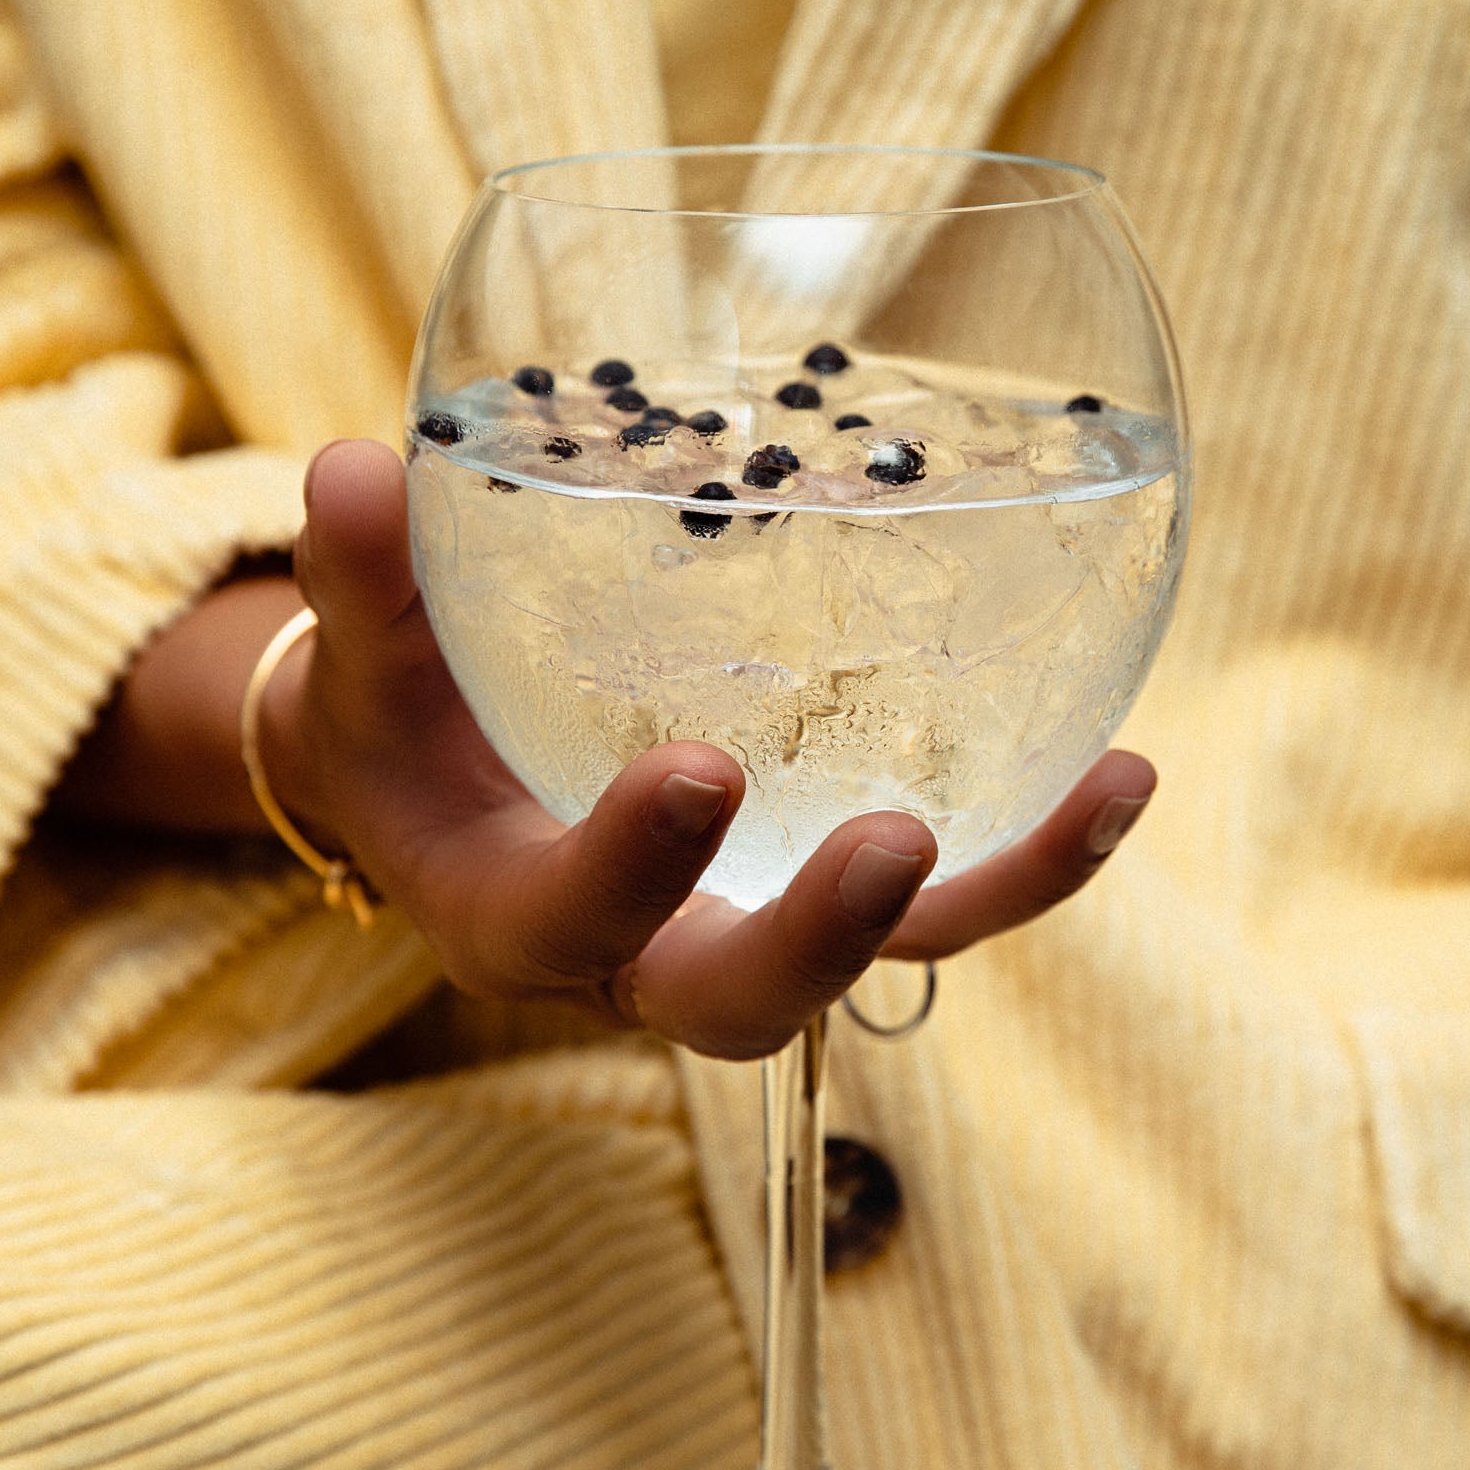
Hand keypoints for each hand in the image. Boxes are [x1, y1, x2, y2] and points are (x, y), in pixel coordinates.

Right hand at [63, 438, 1155, 1058]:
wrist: (446, 784)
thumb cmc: (397, 720)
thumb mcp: (358, 659)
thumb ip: (363, 582)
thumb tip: (350, 467)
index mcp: (512, 918)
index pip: (571, 923)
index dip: (632, 871)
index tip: (694, 772)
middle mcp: (640, 957)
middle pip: (744, 1002)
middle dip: (823, 940)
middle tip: (897, 841)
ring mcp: (746, 927)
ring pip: (882, 961)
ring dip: (992, 891)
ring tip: (1108, 791)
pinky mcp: (818, 885)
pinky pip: (938, 897)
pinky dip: (1027, 849)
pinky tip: (1120, 773)